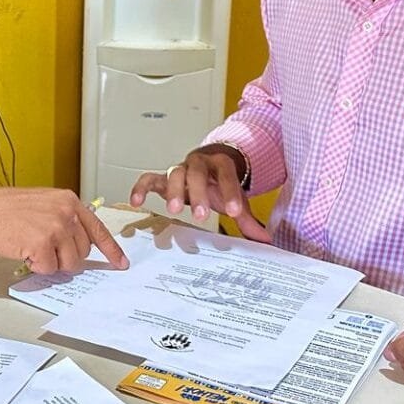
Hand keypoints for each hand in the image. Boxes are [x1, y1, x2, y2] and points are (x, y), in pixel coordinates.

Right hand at [0, 188, 129, 274]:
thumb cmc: (3, 209)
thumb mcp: (42, 204)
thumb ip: (63, 219)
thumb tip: (75, 246)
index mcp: (69, 200)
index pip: (97, 228)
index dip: (111, 249)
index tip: (121, 263)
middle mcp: (66, 212)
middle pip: (82, 252)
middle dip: (65, 258)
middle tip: (42, 248)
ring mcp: (56, 228)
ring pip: (68, 264)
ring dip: (50, 263)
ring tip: (30, 246)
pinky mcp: (43, 245)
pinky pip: (48, 269)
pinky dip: (35, 266)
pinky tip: (23, 251)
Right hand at [128, 144, 270, 241]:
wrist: (208, 165)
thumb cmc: (220, 185)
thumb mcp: (235, 198)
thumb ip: (247, 218)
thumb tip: (266, 240)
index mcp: (220, 165)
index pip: (227, 174)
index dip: (231, 192)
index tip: (234, 212)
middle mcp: (198, 164)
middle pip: (197, 172)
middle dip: (199, 193)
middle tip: (201, 215)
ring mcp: (179, 169)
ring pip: (175, 173)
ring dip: (174, 191)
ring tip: (174, 210)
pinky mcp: (163, 178)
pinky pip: (149, 178)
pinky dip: (141, 187)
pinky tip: (137, 201)